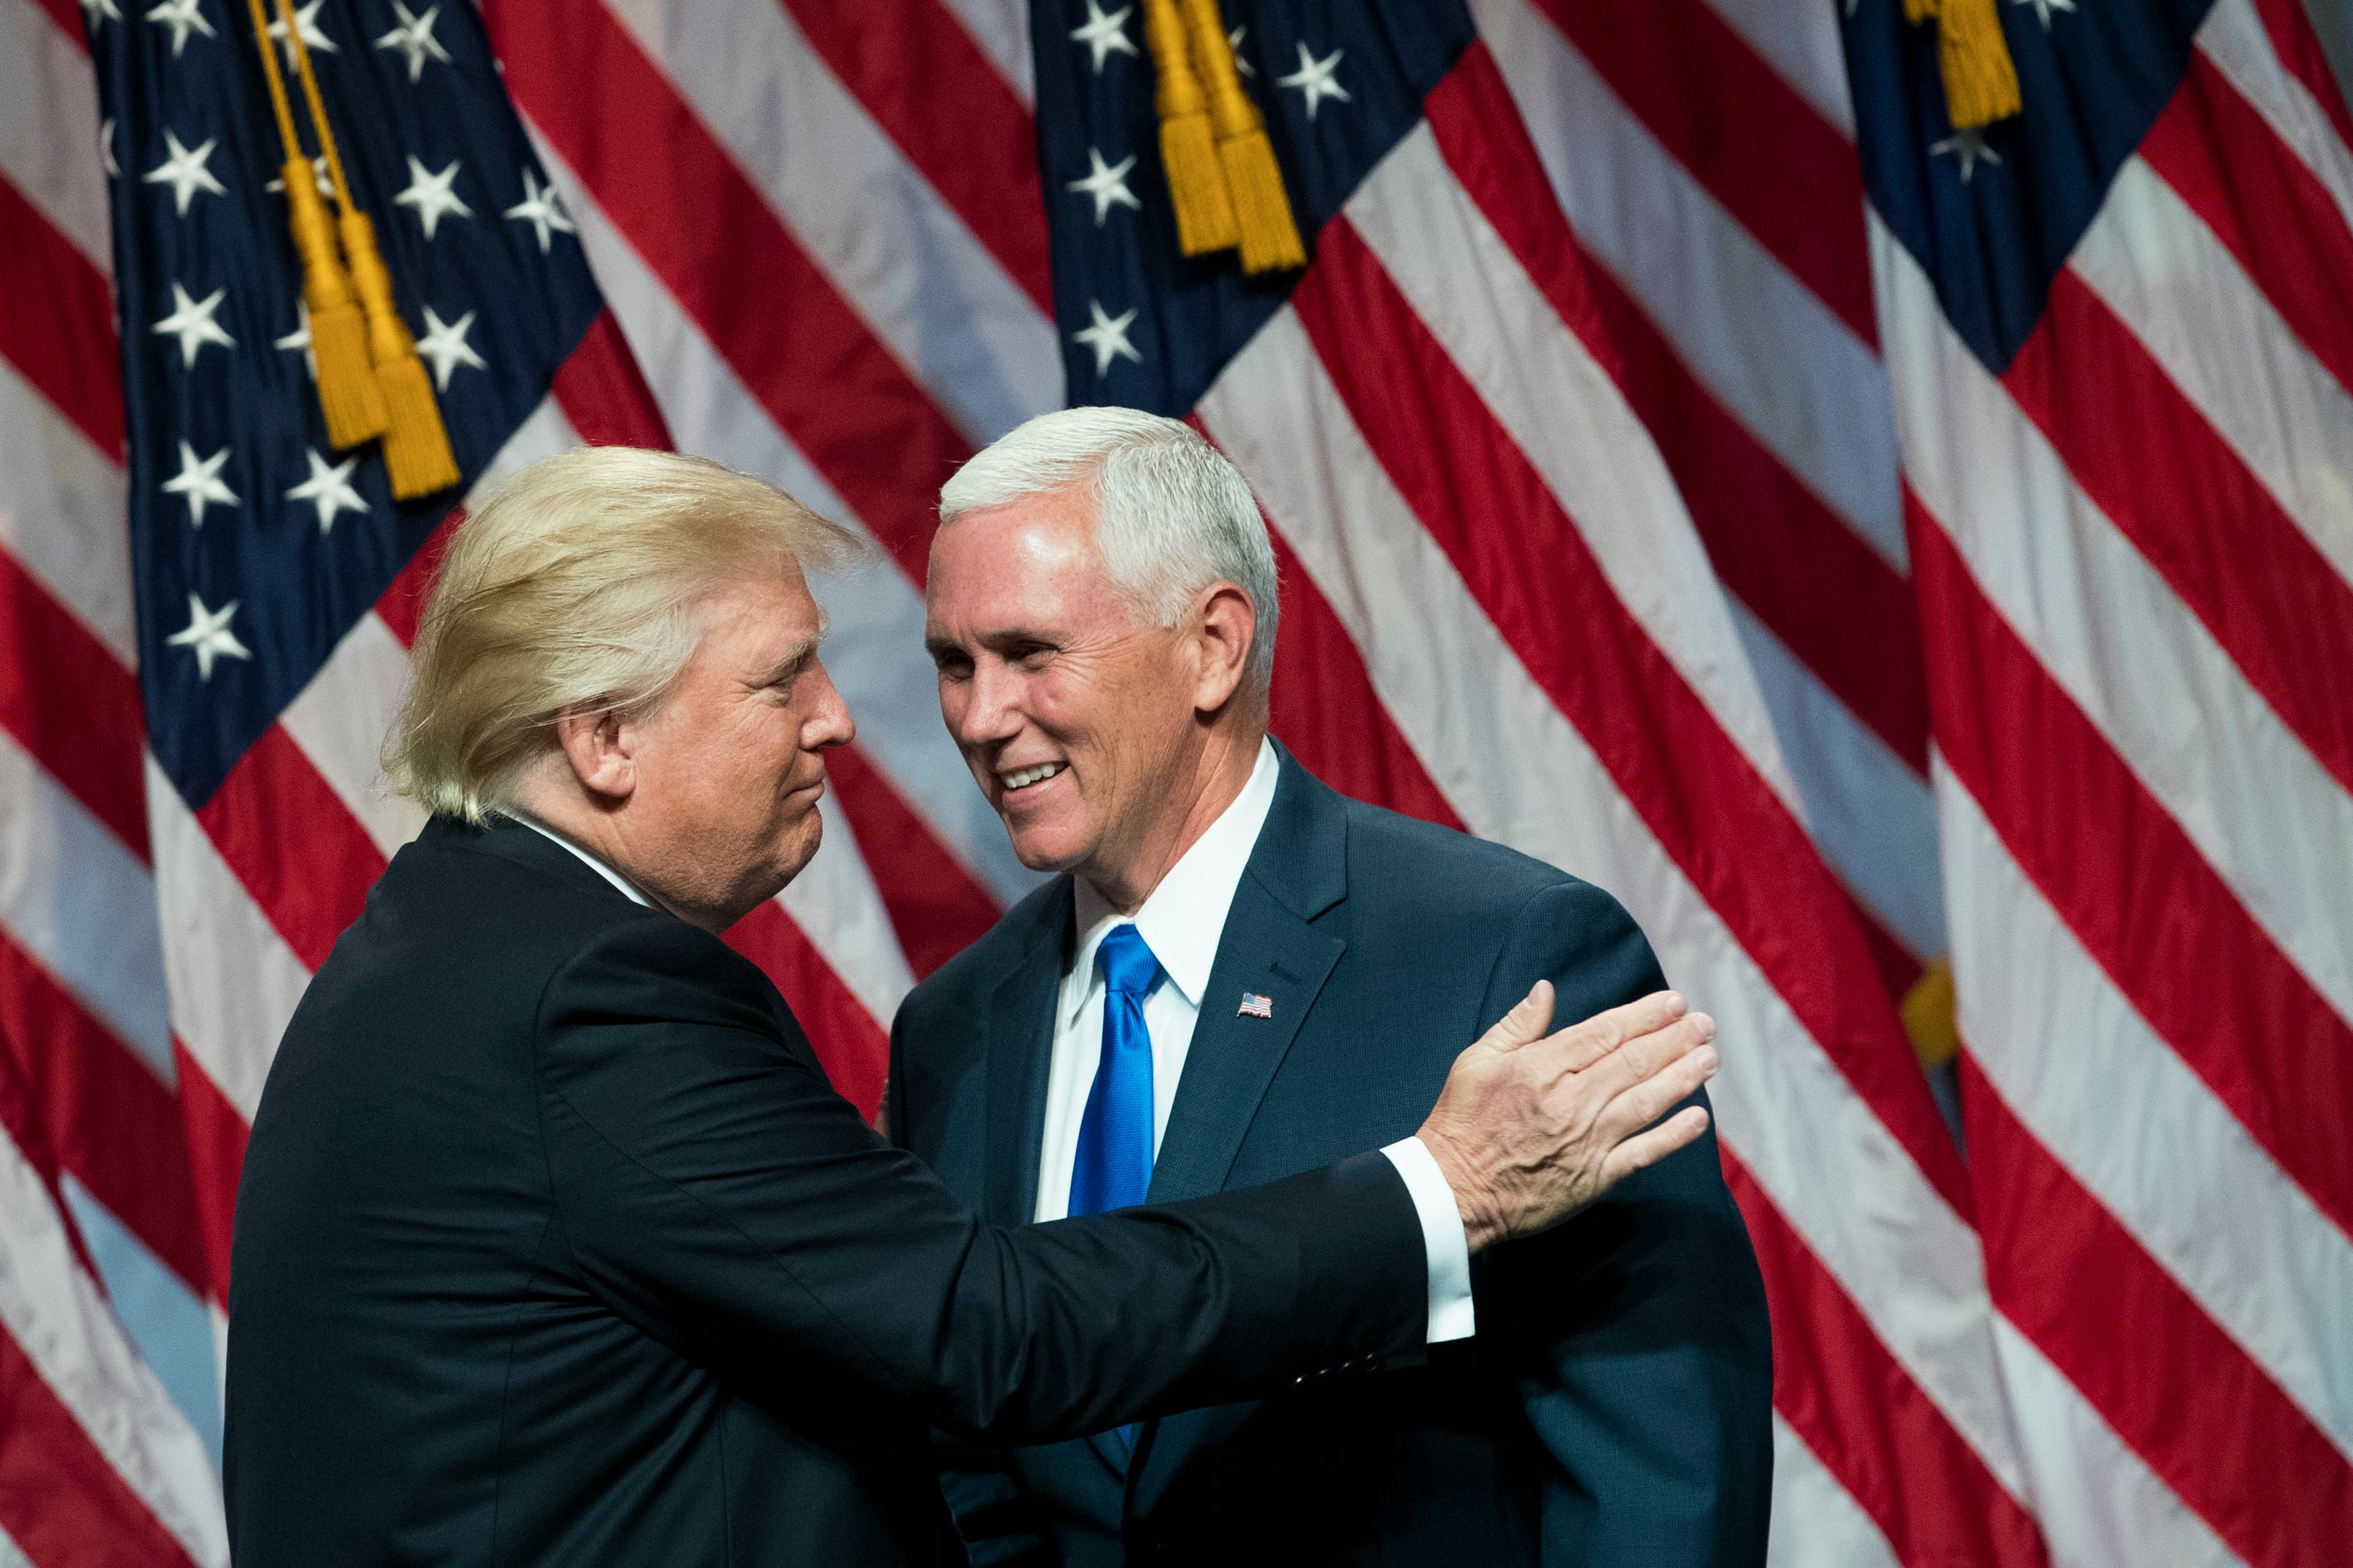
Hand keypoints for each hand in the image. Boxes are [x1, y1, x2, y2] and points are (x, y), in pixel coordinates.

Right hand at [1414, 984, 1717, 1251]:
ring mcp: (1585, 1140)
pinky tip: (1699, 1118)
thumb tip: (1546, 989)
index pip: (1604, 1033)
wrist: (1453, 1192)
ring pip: (1645, 1102)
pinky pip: (1642, 1153)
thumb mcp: (1476, 1061)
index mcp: (1541, 1068)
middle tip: (1705, 1024)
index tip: (1674, 1003)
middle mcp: (1570, 1101)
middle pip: (1634, 1062)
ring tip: (1710, 1058)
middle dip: (1675, 1040)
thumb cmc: (1461, 1122)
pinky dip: (1673, 1136)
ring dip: (1682, 1078)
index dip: (1644, 1016)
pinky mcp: (1593, 1177)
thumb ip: (1517, 1025)